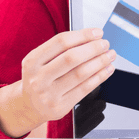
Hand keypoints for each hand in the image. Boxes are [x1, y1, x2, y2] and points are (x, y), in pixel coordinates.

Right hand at [0, 28, 115, 137]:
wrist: (29, 106)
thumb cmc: (41, 78)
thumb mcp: (41, 61)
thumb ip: (61, 49)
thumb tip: (92, 37)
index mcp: (32, 61)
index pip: (60, 42)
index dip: (83, 35)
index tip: (97, 32)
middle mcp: (38, 78)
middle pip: (71, 58)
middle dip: (93, 48)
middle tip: (105, 44)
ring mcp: (49, 94)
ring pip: (81, 74)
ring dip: (100, 62)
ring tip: (110, 55)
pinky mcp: (60, 106)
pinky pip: (85, 88)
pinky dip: (100, 76)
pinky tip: (107, 69)